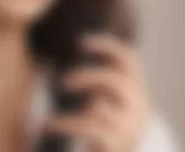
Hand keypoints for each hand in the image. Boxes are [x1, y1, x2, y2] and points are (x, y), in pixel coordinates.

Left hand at [42, 34, 151, 151]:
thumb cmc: (107, 126)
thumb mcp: (107, 100)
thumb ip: (98, 81)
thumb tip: (67, 52)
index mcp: (136, 91)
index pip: (129, 61)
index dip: (107, 47)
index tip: (81, 42)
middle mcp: (139, 108)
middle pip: (117, 81)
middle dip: (89, 77)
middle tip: (65, 82)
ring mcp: (129, 128)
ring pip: (101, 107)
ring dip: (79, 106)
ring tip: (56, 117)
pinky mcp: (114, 144)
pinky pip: (86, 127)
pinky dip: (63, 123)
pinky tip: (45, 124)